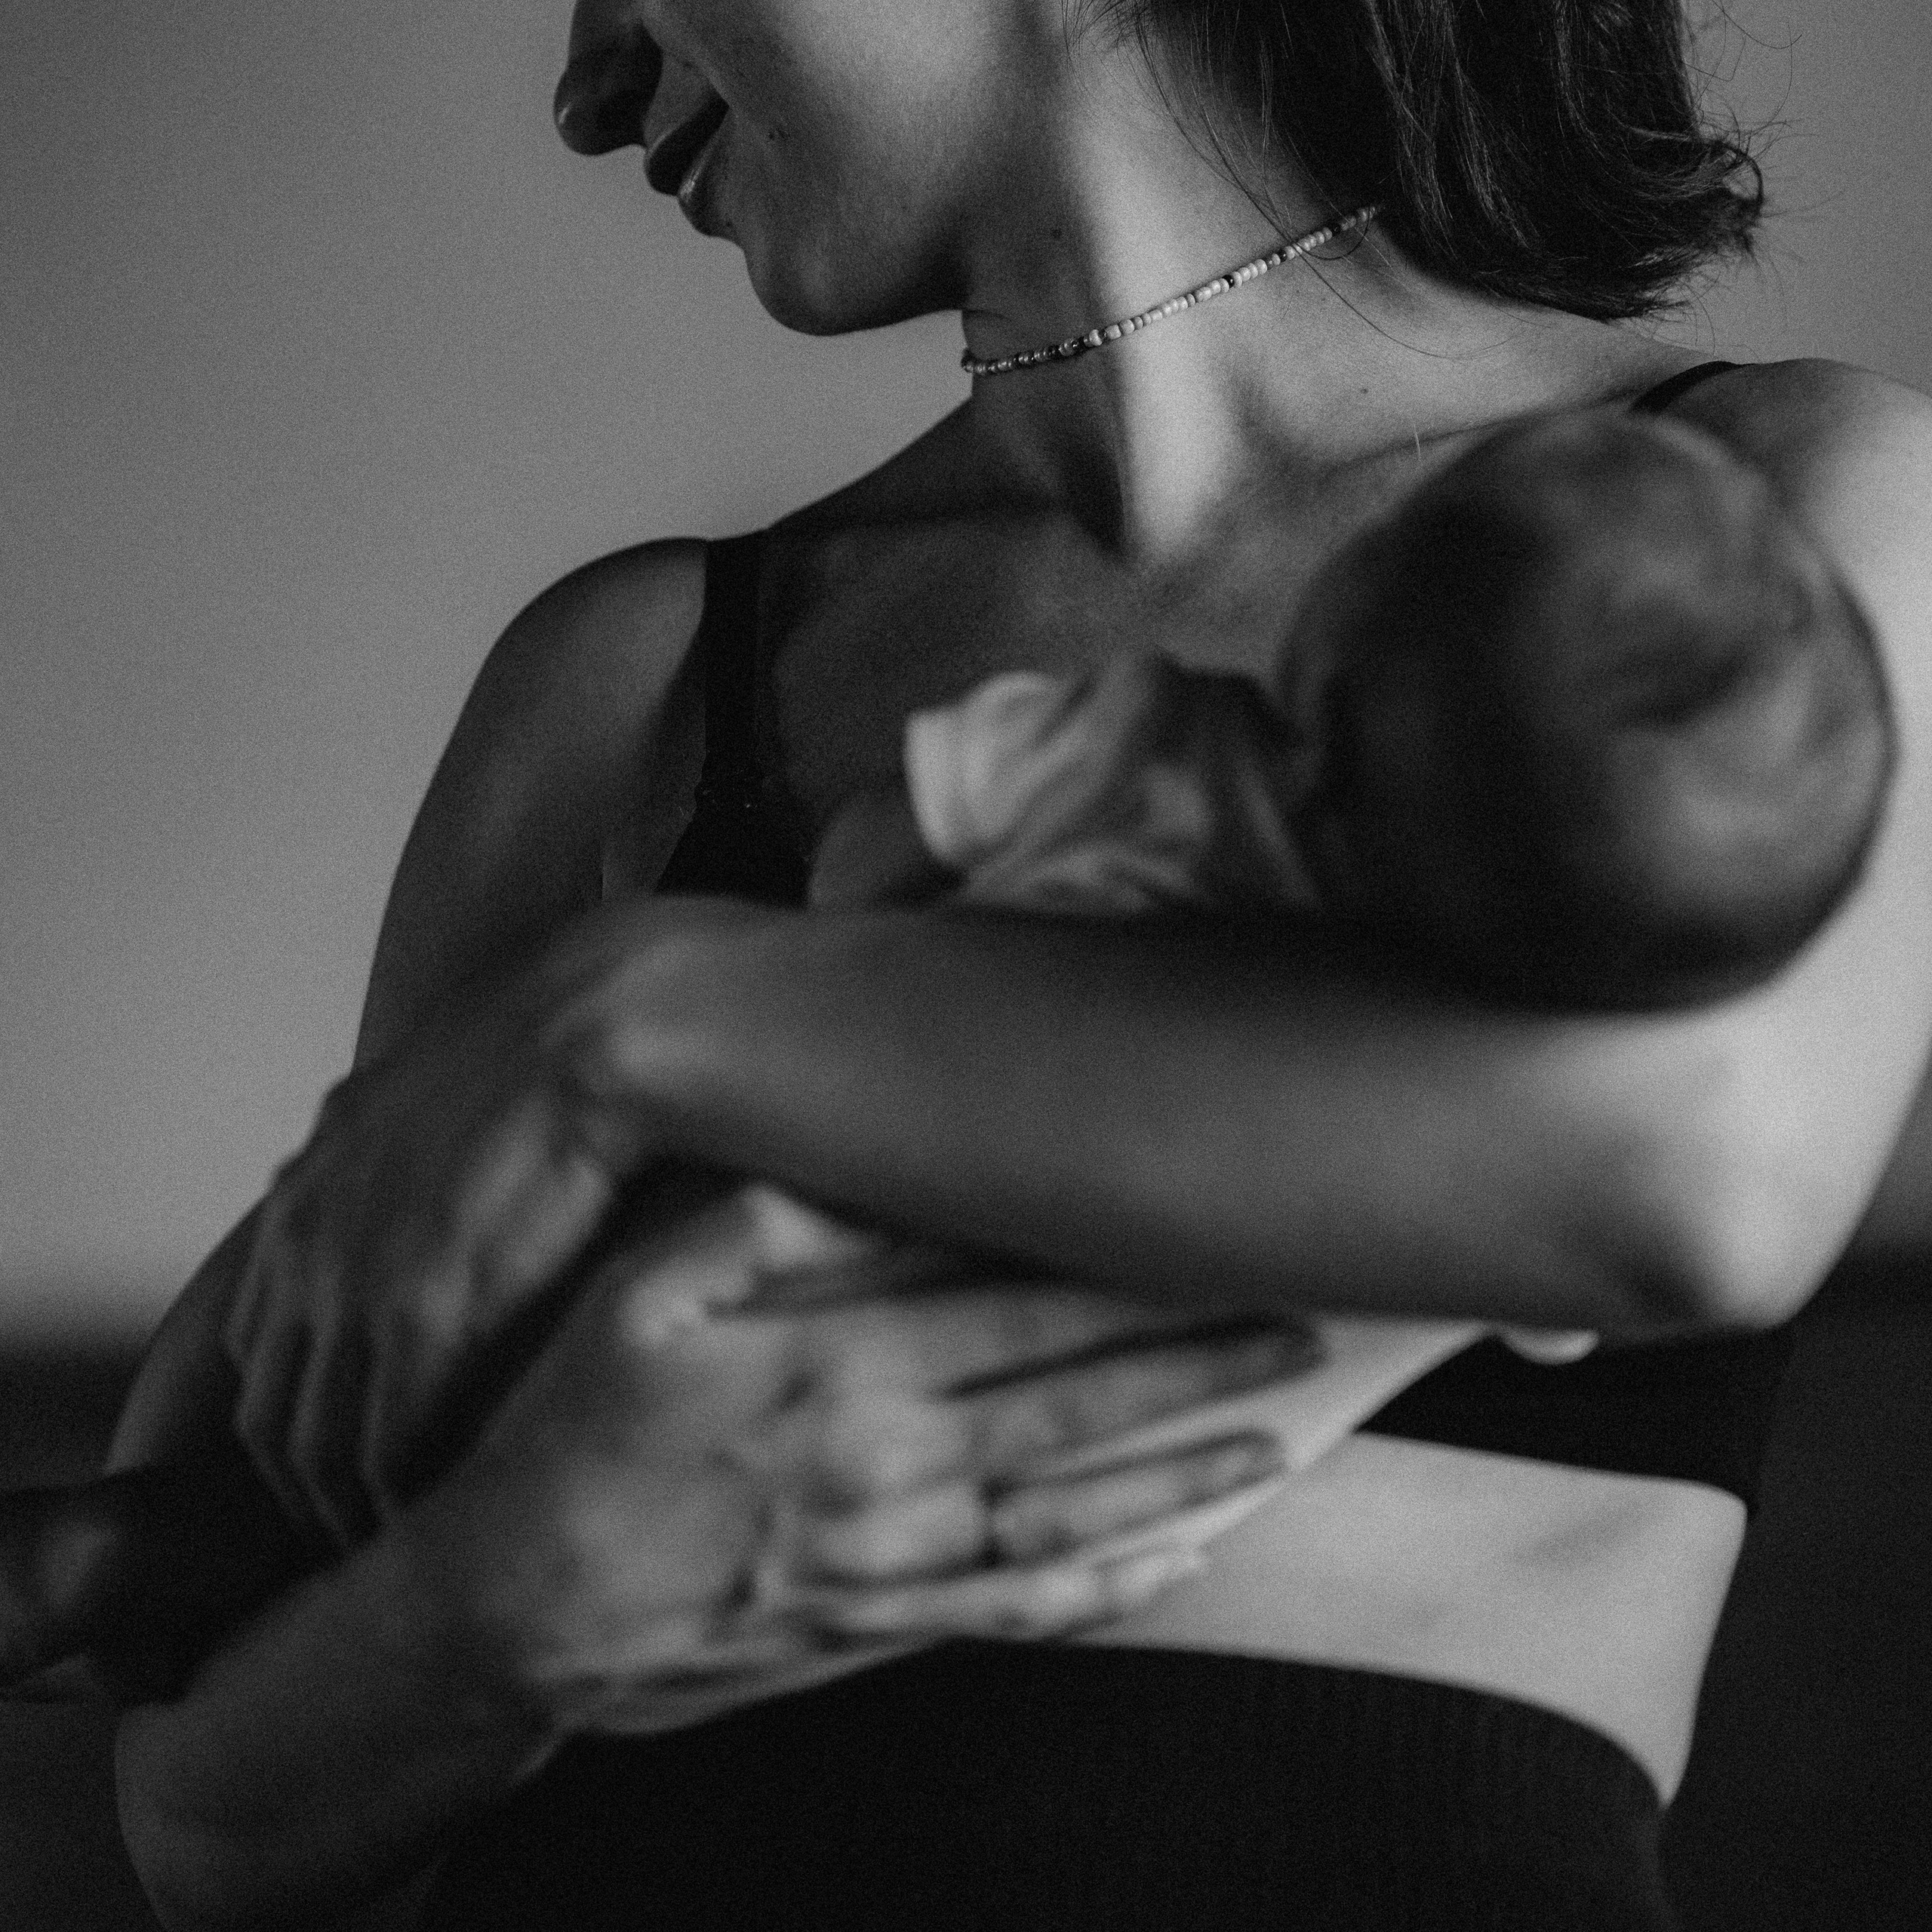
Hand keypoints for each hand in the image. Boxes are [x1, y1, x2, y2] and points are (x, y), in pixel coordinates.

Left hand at [224, 902, 738, 1544]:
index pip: (260, 1342)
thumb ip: (409, 1152)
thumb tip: (433, 1190)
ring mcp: (354, 1286)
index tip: (346, 1454)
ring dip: (348, 1514)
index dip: (299, 1411)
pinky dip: (399, 1507)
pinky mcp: (420, 1322)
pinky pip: (381, 1454)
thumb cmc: (556, 1046)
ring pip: (313, 1449)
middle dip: (308, 1484)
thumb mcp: (445, 1090)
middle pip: (271, 1410)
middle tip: (364, 1532)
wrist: (603, 1022)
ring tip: (407, 1552)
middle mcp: (307, 1242)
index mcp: (311, 1187)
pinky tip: (442, 1527)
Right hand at [413, 1180, 1303, 1735]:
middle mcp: (888, 1458)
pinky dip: (1109, 1587)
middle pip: (1077, 1396)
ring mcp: (893, 1556)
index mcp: (840, 1358)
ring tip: (1284, 1436)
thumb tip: (858, 1155)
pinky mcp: (878, 1626)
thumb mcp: (634, 1291)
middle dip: (1199, 1355)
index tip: (1220, 1224)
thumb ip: (758, 1222)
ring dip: (1187, 1470)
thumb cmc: (568, 1429)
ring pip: (1074, 1506)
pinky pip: (1021, 1610)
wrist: (510, 1608)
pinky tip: (1179, 1563)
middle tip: (1307, 1318)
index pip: (1020, 1293)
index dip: (1131, 1260)